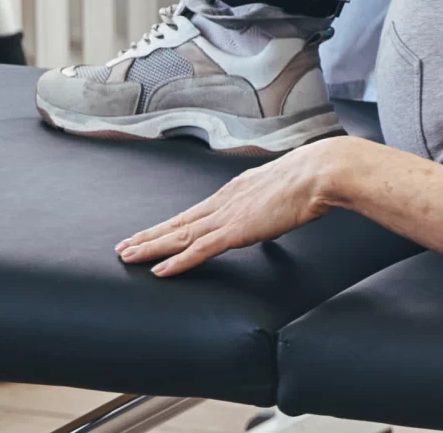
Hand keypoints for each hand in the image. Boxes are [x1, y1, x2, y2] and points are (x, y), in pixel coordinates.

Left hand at [116, 137, 364, 275]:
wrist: (319, 172)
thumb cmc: (310, 178)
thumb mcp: (282, 191)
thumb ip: (269, 204)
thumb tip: (268, 214)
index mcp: (235, 191)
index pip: (194, 212)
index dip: (170, 224)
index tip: (152, 232)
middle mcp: (224, 201)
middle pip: (178, 222)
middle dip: (149, 236)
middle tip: (123, 247)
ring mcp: (227, 215)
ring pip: (180, 235)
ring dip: (152, 248)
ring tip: (128, 257)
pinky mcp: (235, 230)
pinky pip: (199, 250)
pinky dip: (177, 262)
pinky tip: (160, 270)